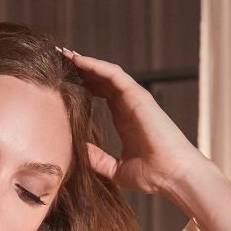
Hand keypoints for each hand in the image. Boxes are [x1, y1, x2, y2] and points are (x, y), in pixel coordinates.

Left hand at [58, 48, 201, 195]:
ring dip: (85, 62)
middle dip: (80, 69)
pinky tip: (79, 61)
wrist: (172, 176)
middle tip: (59, 60)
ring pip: (106, 72)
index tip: (64, 81)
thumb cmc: (151, 175)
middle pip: (102, 79)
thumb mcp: (115, 169)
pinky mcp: (138, 96)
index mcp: (124, 119)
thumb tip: (78, 152)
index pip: (101, 94)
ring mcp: (134, 99)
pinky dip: (96, 66)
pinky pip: (114, 75)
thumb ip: (97, 159)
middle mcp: (129, 105)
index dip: (83, 85)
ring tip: (65, 54)